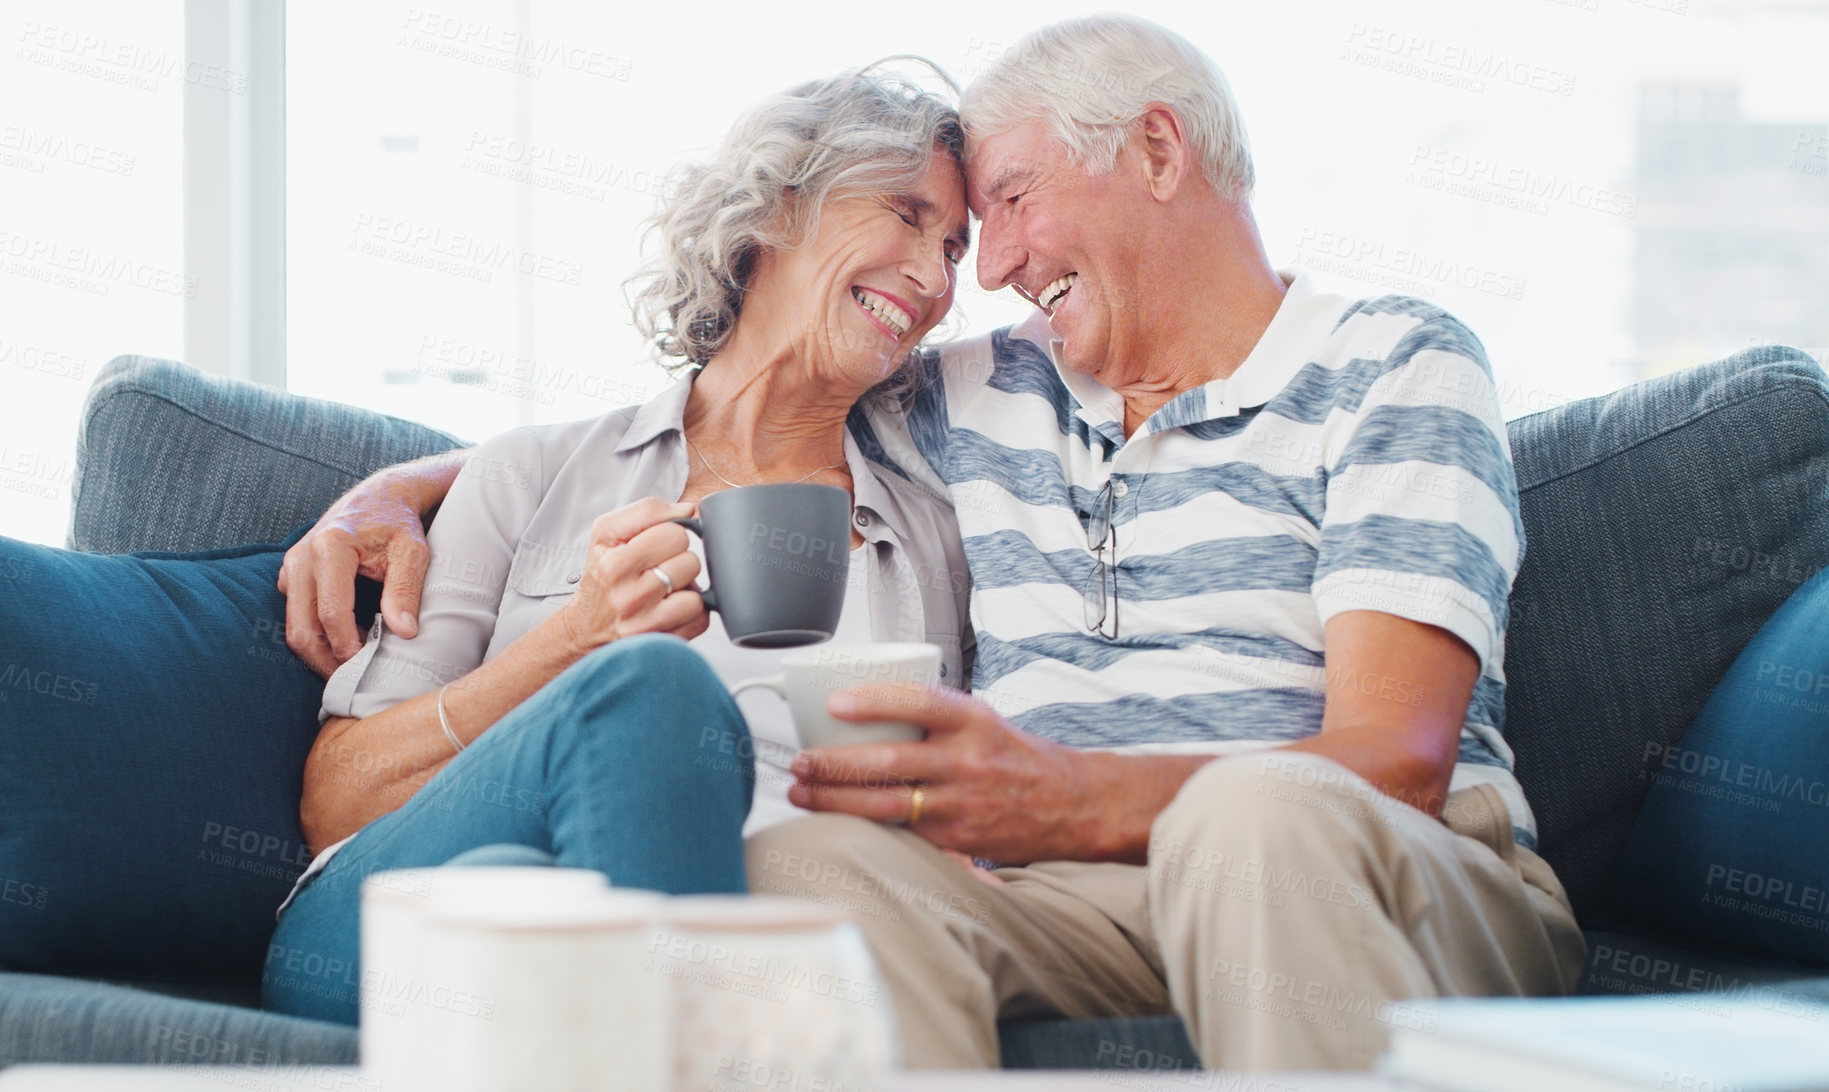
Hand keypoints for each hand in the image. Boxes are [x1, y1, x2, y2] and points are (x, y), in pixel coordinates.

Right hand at [279, 470, 438, 677]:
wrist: (378, 498)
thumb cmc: (398, 524)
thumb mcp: (413, 552)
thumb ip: (406, 590)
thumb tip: (404, 633)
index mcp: (331, 547)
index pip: (331, 613)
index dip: (347, 647)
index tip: (368, 666)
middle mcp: (302, 556)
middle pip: (302, 628)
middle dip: (326, 661)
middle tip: (355, 680)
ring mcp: (290, 565)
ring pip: (293, 626)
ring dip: (319, 653)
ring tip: (352, 665)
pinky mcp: (289, 574)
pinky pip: (294, 615)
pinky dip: (315, 635)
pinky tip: (344, 642)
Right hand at [556, 498, 708, 652]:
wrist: (586, 626)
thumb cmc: (602, 574)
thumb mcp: (607, 533)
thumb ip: (647, 512)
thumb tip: (691, 510)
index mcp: (614, 565)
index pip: (673, 533)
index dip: (671, 533)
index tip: (657, 543)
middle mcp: (628, 598)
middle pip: (690, 561)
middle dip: (679, 560)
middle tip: (660, 568)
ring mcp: (646, 625)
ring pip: (697, 594)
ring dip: (687, 588)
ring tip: (666, 589)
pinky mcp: (662, 643)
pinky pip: (701, 619)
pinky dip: (692, 612)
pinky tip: (672, 608)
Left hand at [787, 686, 1092, 863]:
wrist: (1069, 803)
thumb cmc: (1011, 755)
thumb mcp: (980, 719)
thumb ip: (930, 715)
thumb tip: (859, 707)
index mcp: (972, 720)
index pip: (916, 702)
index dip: (872, 702)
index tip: (834, 703)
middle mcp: (967, 760)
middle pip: (888, 762)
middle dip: (833, 765)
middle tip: (799, 762)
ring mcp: (961, 804)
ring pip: (886, 805)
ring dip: (835, 801)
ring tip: (801, 793)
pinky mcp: (958, 841)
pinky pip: (902, 834)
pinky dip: (864, 828)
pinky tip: (835, 823)